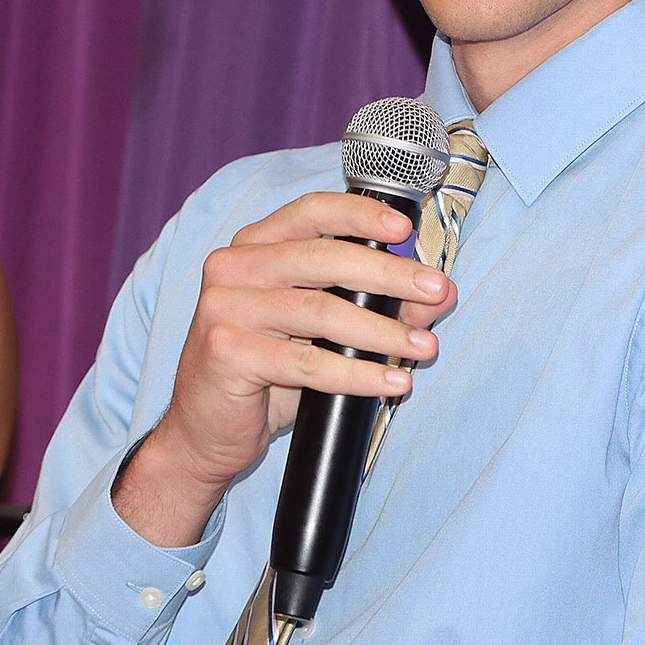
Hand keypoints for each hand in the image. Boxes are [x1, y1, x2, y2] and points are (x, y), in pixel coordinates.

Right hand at [117, 192, 455, 546]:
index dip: (361, 215)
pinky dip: (358, 374)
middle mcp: (233, 267)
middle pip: (324, 259)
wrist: (205, 432)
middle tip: (437, 290)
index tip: (405, 230)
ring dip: (383, 331)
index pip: (311, 212)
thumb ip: (375, 306)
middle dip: (390, 276)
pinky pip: (307, 363)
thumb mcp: (323, 334)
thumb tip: (439, 296)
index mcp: (254, 247)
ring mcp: (225, 308)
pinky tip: (391, 383)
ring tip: (425, 348)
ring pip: (321, 312)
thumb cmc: (266, 374)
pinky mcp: (226, 352)